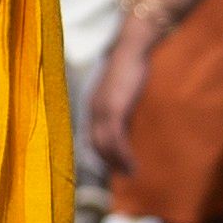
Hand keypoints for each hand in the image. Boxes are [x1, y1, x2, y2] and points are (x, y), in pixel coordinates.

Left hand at [86, 36, 150, 181]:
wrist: (131, 49)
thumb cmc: (129, 66)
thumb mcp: (121, 90)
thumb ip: (119, 106)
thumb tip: (124, 122)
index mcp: (93, 106)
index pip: (92, 135)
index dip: (101, 152)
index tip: (112, 164)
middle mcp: (93, 110)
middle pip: (96, 144)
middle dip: (108, 161)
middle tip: (122, 172)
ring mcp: (102, 111)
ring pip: (105, 145)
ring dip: (117, 162)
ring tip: (129, 173)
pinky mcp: (114, 110)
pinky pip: (115, 140)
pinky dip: (122, 155)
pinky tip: (131, 164)